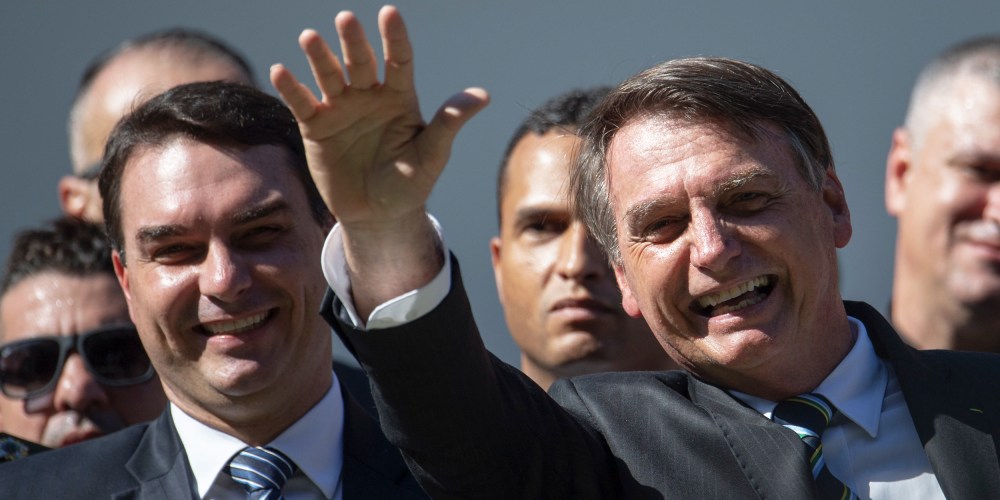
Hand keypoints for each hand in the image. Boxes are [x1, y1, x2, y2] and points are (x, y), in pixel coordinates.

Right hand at [270, 5, 488, 232]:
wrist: (378, 216)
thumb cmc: (411, 183)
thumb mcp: (432, 155)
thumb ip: (450, 123)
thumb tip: (483, 95)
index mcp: (399, 97)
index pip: (398, 60)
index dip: (394, 37)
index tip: (389, 14)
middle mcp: (368, 95)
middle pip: (360, 61)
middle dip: (353, 41)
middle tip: (345, 19)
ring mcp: (340, 108)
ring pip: (328, 75)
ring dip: (318, 57)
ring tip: (310, 38)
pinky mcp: (316, 127)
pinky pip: (302, 103)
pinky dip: (290, 88)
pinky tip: (280, 71)